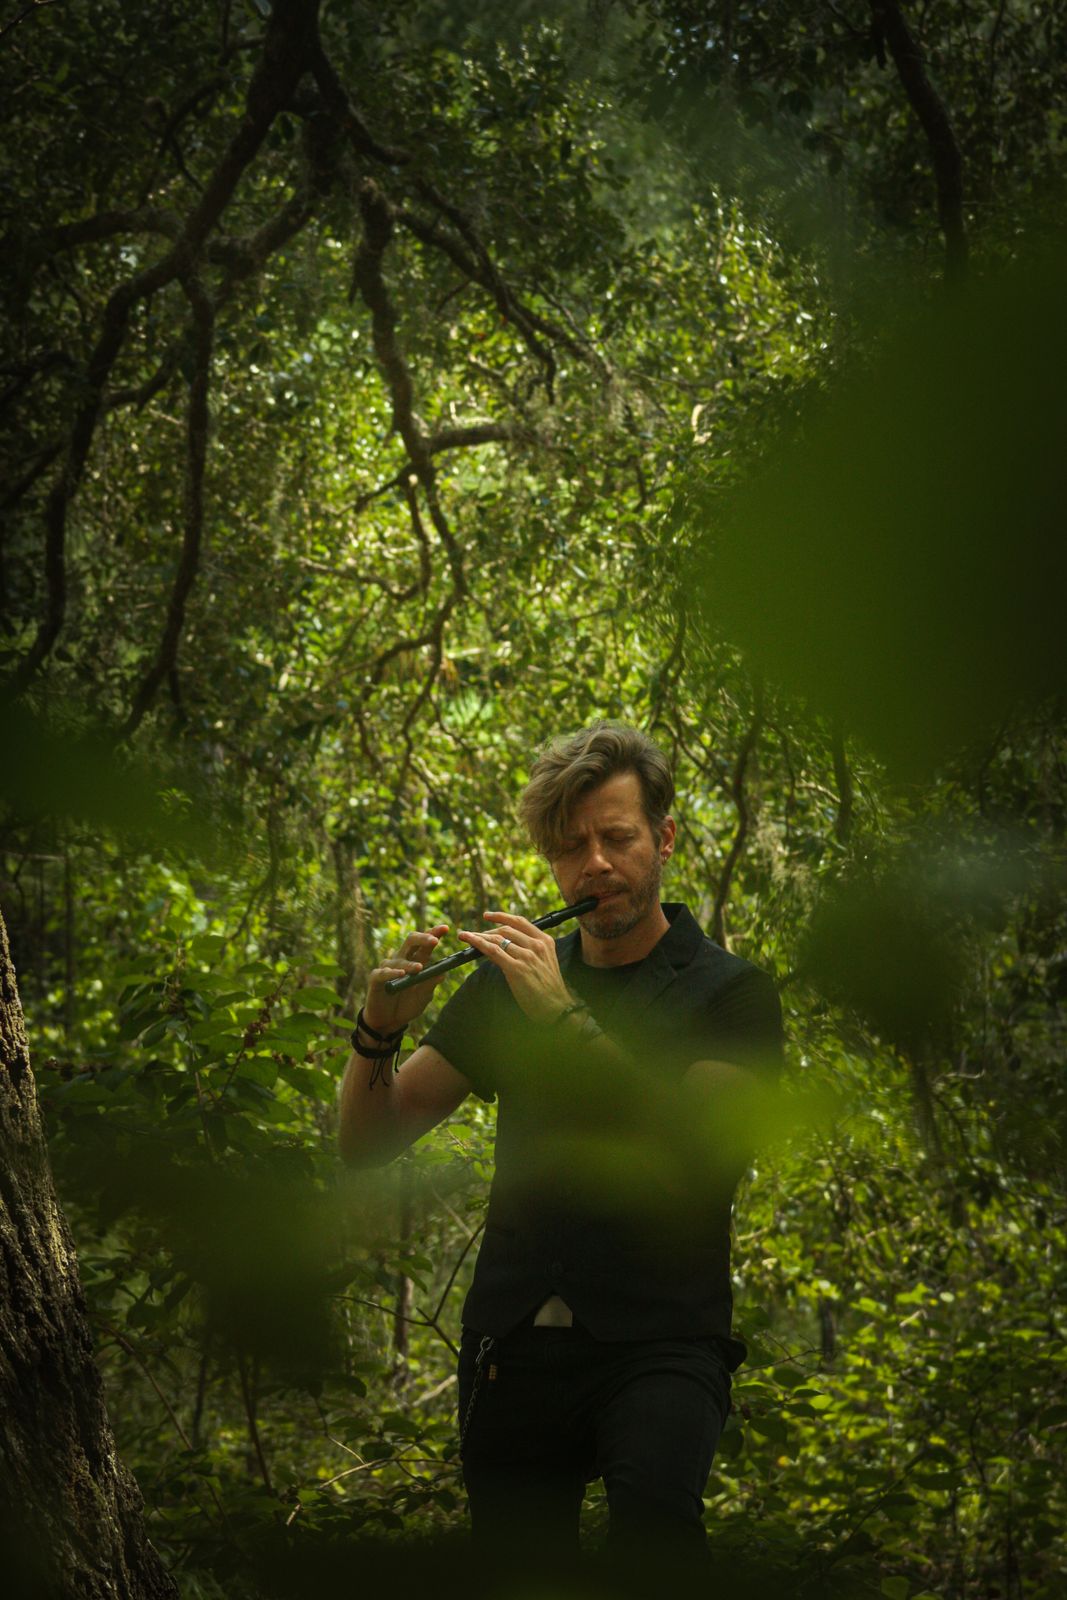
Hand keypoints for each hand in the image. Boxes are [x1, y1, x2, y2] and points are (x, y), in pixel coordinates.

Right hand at [363, 923, 450, 1034]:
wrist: (388, 1022)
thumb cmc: (407, 1006)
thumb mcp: (423, 997)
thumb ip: (430, 985)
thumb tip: (443, 974)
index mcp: (416, 960)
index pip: (425, 943)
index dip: (434, 933)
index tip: (446, 928)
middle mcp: (401, 959)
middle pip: (411, 941)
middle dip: (423, 938)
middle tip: (434, 941)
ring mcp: (388, 968)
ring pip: (399, 959)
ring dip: (410, 964)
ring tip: (419, 968)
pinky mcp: (376, 979)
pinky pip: (383, 973)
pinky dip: (392, 973)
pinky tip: (400, 974)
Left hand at [457, 911, 572, 1023]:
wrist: (557, 1008)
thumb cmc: (549, 988)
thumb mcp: (543, 962)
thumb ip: (528, 950)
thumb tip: (503, 945)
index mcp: (545, 941)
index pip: (520, 922)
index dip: (501, 916)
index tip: (487, 916)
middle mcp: (536, 946)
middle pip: (506, 930)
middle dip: (487, 930)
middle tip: (474, 935)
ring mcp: (527, 956)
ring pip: (497, 939)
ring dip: (478, 936)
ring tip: (465, 936)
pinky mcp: (517, 969)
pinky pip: (493, 951)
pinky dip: (478, 943)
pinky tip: (469, 941)